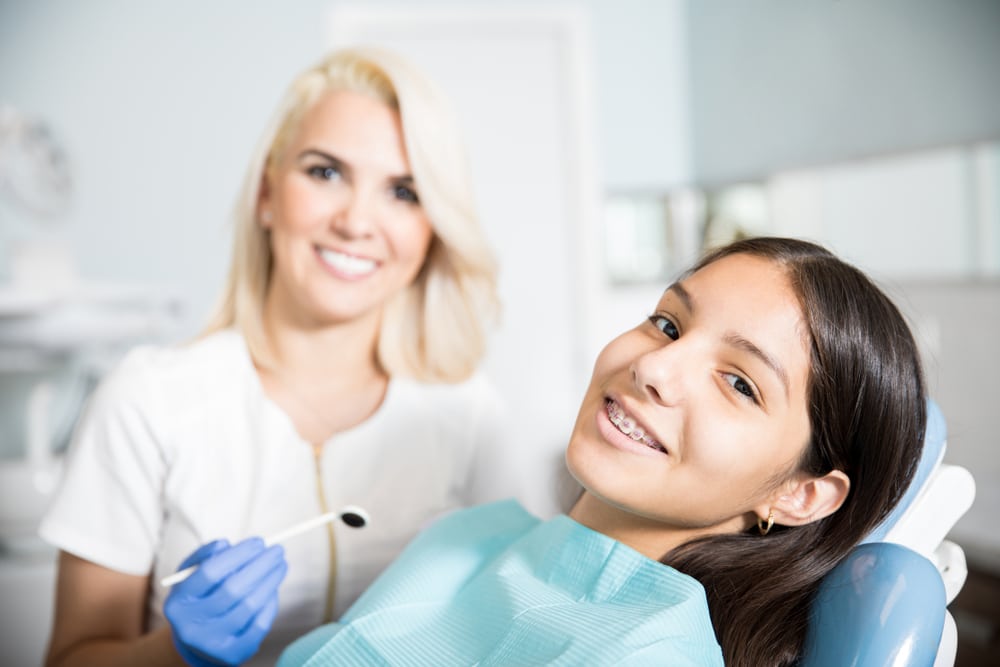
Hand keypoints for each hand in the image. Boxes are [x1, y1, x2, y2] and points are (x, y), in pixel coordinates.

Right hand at [164, 537, 287, 665]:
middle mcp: (192, 626)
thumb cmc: (198, 599)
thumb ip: (204, 556)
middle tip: (277, 551)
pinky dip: (270, 603)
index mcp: (179, 603)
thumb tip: (225, 544)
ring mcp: (213, 643)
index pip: (210, 572)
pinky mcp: (233, 654)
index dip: (237, 554)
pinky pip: (260, 624)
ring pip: (250, 606)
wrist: (196, 643)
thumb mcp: (191, 576)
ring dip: (270, 581)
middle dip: (260, 566)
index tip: (258, 542)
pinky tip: (273, 589)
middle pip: (233, 590)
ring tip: (279, 565)